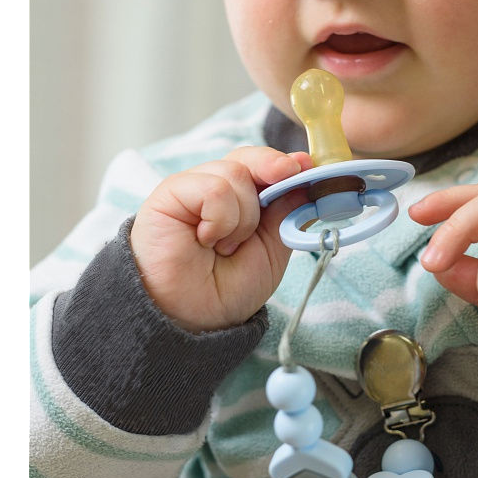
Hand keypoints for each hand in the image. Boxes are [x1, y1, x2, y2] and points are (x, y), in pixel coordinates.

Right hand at [130, 147, 312, 332]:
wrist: (195, 320)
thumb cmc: (228, 288)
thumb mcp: (272, 247)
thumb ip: (286, 210)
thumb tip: (305, 171)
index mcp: (239, 198)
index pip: (263, 165)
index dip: (287, 163)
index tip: (307, 167)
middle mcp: (214, 188)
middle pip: (248, 157)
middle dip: (272, 166)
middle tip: (288, 174)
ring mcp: (191, 188)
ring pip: (235, 173)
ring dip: (243, 217)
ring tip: (226, 246)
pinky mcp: (170, 194)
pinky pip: (213, 188)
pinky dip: (221, 218)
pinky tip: (207, 240)